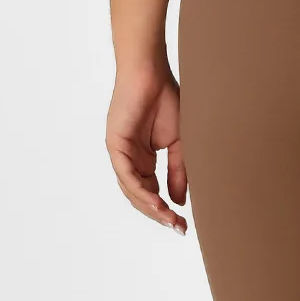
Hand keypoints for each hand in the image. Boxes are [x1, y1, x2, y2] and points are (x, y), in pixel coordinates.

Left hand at [106, 65, 187, 233]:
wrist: (151, 72)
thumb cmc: (166, 100)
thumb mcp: (179, 144)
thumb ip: (177, 172)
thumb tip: (177, 202)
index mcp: (143, 160)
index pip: (152, 192)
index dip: (166, 210)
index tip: (184, 225)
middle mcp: (130, 160)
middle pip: (141, 197)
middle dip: (159, 214)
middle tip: (178, 228)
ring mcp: (121, 154)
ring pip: (132, 190)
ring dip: (151, 207)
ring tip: (169, 219)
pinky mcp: (115, 145)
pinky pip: (126, 175)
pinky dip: (141, 191)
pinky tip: (157, 202)